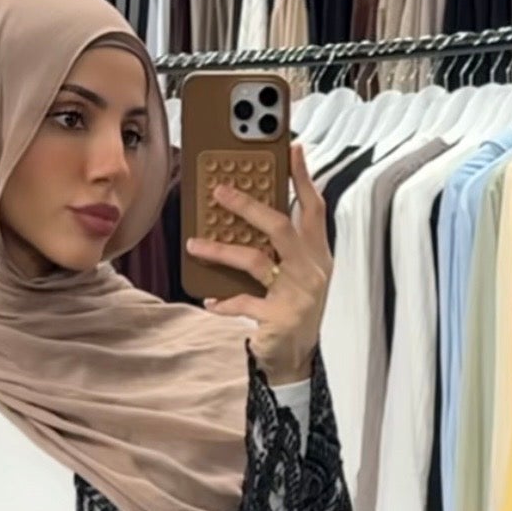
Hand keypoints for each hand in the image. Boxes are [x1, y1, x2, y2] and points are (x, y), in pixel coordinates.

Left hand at [185, 143, 331, 383]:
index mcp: (317, 255)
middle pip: (281, 226)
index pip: (313, 209)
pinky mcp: (280, 318)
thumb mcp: (293, 276)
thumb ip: (279, 248)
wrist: (295, 361)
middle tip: (219, 190)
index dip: (303, 178)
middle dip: (248, 205)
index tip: (293, 149)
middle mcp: (313, 271)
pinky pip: (244, 302)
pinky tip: (210, 302)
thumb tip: (243, 215)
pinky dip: (224, 302)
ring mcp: (299, 295)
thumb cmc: (289, 312)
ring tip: (193, 244)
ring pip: (256, 260)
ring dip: (220, 250)